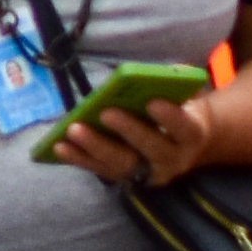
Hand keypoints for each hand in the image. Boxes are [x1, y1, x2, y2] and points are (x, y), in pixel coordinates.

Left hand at [48, 86, 218, 188]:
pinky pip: (101, 170)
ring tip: (73, 130)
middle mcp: (173, 159)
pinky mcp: (126, 178)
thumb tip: (157, 72)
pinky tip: (59, 147)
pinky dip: (80, 159)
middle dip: (128, 130)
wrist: (183, 142)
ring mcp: (148, 173)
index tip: (152, 101)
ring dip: (96, 148)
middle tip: (106, 113)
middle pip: (151, 149)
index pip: (184, 128)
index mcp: (191, 135)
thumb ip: (173, 83)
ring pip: (123, 165)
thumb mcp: (183, 94)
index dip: (170, 117)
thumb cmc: (177, 109)